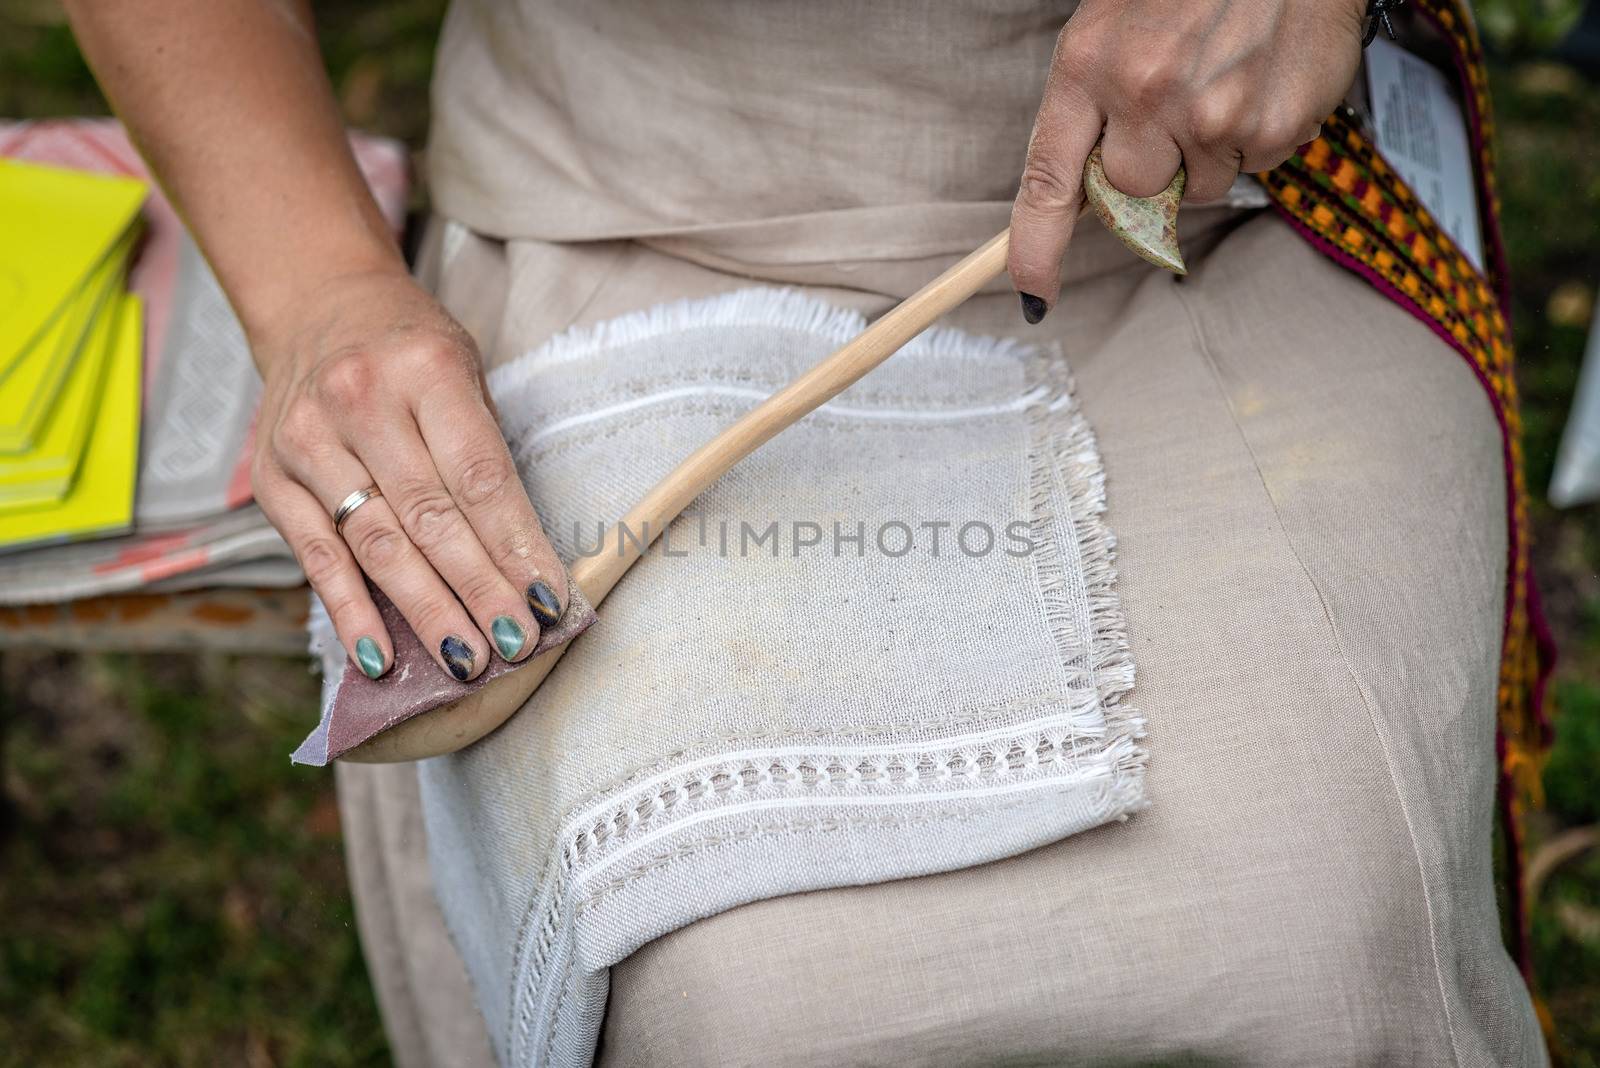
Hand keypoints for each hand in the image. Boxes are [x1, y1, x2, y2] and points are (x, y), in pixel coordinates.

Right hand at [250, 268, 567, 682]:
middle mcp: (360, 401)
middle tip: (515, 645)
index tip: (548, 600)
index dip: (515, 544)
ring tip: (466, 660)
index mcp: (425, 368)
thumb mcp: (464, 372)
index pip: (478, 475)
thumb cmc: (412, 351)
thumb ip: (484, 456)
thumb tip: (524, 564)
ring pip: (375, 544)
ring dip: (425, 610)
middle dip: (478, 589)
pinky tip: (381, 659)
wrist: (318, 305)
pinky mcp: (271, 480)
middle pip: (430, 517)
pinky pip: (316, 558)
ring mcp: (307, 440)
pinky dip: (350, 613)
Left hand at [1009, 0, 1366, 316]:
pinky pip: (1253, 168)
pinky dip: (1256, 135)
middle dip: (1149, 169)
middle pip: (1129, 195)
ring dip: (1207, 152)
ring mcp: (1210, 115)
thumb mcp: (1113, 26)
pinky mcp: (1269, 128)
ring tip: (1224, 77)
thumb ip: (1091, 106)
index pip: (1046, 181)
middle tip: (1174, 108)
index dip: (1035, 249)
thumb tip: (1087, 193)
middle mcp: (1142, 93)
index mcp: (1086, 65)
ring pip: (1195, 188)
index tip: (1032, 294)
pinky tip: (1261, 77)